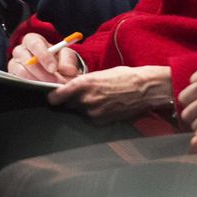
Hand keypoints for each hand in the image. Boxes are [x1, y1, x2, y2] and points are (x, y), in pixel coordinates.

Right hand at [7, 33, 82, 82]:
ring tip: (48, 86)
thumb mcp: (66, 58)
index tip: (53, 69)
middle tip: (52, 81)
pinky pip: (17, 81)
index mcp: (34, 41)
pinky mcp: (14, 77)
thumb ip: (68, 60)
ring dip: (35, 79)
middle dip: (40, 71)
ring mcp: (15, 64)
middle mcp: (21, 51)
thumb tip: (67, 69)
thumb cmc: (59, 61)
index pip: (34, 43)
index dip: (43, 55)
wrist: (56, 74)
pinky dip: (29, 86)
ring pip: (20, 71)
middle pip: (24, 56)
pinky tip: (40, 89)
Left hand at [47, 65, 172, 123]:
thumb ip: (84, 82)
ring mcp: (94, 113)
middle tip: (81, 95)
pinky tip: (105, 106)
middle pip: (68, 105)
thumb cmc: (125, 76)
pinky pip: (91, 118)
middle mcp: (86, 100)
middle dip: (71, 100)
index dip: (54, 97)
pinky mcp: (101, 122)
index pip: (58, 96)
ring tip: (99, 99)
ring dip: (84, 107)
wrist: (145, 89)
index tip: (52, 98)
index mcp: (84, 84)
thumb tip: (71, 87)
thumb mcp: (100, 74)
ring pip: (80, 112)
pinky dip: (94, 113)